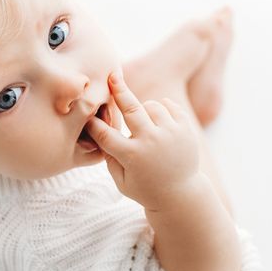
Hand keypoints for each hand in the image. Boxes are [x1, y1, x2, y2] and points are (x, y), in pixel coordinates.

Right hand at [85, 71, 200, 212]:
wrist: (180, 194)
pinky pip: (170, 106)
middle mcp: (151, 142)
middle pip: (130, 108)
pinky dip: (161, 109)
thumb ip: (108, 158)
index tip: (86, 115)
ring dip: (144, 110)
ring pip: (152, 105)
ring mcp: (170, 134)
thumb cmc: (145, 188)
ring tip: (144, 123)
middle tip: (112, 76)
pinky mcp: (185, 129)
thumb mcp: (121, 181)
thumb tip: (98, 133)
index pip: (105, 134)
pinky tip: (157, 119)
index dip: (93, 124)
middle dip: (119, 90)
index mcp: (132, 156)